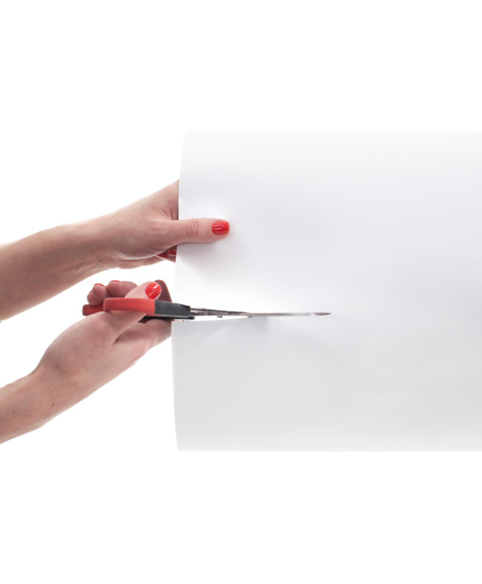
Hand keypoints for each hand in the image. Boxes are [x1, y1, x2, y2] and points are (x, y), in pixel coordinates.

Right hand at [35, 280, 170, 417]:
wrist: (51, 387)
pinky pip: (110, 324)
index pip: (167, 317)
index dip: (161, 299)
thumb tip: (153, 291)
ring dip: (111, 300)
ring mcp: (118, 348)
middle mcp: (133, 345)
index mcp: (141, 341)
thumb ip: (133, 307)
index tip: (147, 285)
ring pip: (124, 315)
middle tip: (110, 288)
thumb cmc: (76, 362)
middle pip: (144, 312)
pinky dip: (101, 311)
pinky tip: (88, 307)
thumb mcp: (106, 326)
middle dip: (128, 293)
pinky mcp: (103, 349)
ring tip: (94, 296)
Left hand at [94, 181, 229, 268]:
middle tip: (219, 241)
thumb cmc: (125, 230)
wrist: (105, 249)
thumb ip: (194, 230)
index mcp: (178, 192)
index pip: (209, 195)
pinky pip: (194, 248)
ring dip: (203, 246)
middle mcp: (180, 206)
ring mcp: (178, 224)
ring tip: (197, 251)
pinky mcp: (176, 241)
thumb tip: (222, 227)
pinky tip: (191, 259)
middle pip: (209, 216)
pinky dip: (194, 255)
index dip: (223, 206)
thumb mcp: (163, 231)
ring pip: (203, 235)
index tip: (233, 221)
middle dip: (214, 230)